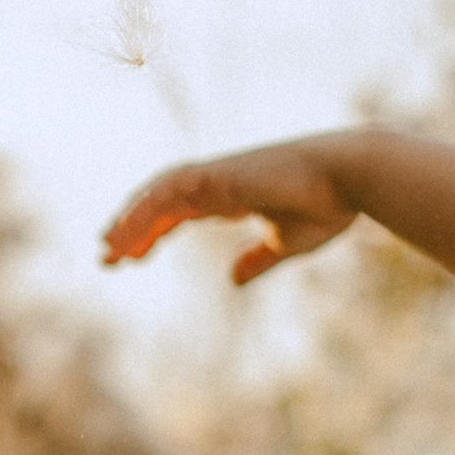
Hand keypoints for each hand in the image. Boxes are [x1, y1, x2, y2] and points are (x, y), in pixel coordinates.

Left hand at [100, 134, 362, 283]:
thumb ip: (258, 259)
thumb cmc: (327, 207)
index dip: (151, 233)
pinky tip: (126, 232)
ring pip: (158, 194)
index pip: (178, 213)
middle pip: (160, 202)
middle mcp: (217, 182)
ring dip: (130, 220)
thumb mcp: (286, 244)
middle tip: (106, 257)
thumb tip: (232, 280)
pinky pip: (168, 191)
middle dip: (131, 228)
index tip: (131, 257)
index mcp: (231, 195)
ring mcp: (215, 175)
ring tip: (108, 249)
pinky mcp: (218, 174)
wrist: (349, 178)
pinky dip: (144, 209)